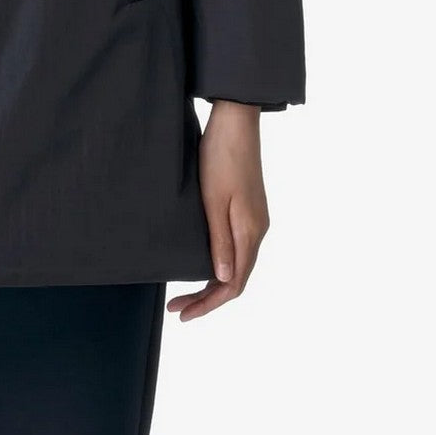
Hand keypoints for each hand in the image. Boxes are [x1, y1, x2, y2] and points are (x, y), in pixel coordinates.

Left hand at [167, 100, 268, 321]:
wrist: (235, 121)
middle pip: (236, 278)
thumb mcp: (215, 200)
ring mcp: (254, 219)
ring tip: (186, 291)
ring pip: (237, 263)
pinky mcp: (248, 208)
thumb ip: (220, 241)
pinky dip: (219, 262)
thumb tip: (224, 279)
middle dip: (208, 297)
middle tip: (178, 307)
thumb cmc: (221, 157)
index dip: (209, 304)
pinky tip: (202, 261)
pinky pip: (237, 247)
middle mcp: (257, 230)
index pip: (234, 284)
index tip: (183, 314)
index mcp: (250, 232)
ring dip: (213, 281)